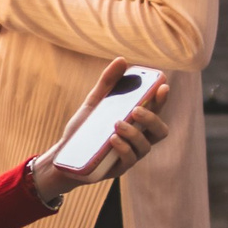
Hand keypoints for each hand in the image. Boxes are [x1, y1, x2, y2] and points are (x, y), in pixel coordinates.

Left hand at [31, 58, 169, 202]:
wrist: (64, 154)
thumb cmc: (84, 129)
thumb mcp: (94, 102)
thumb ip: (108, 82)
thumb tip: (122, 59)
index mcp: (136, 123)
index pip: (157, 111)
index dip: (163, 99)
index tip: (162, 85)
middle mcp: (138, 139)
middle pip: (160, 131)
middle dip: (152, 118)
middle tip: (136, 109)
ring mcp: (130, 155)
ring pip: (146, 146)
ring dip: (134, 133)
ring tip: (117, 123)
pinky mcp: (118, 168)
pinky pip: (129, 160)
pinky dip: (124, 147)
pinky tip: (113, 138)